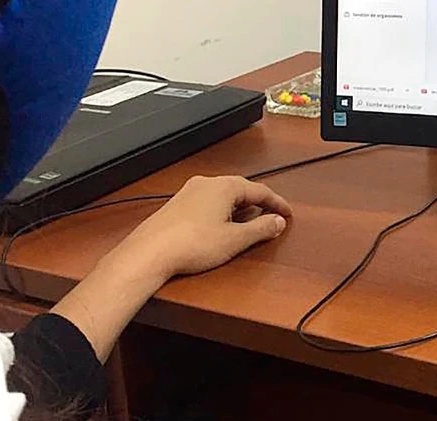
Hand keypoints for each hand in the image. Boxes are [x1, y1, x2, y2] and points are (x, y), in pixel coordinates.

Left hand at [119, 175, 293, 280]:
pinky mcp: (177, 206)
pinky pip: (207, 202)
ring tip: (249, 223)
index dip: (276, 203)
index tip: (287, 213)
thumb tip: (277, 221)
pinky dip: (221, 211)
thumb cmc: (190, 244)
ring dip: (239, 208)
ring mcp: (189, 193)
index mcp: (224, 187)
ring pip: (222, 195)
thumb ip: (260, 229)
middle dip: (258, 203)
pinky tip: (221, 227)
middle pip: (241, 189)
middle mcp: (206, 184)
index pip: (260, 190)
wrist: (150, 253)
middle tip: (272, 216)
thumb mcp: (235, 240)